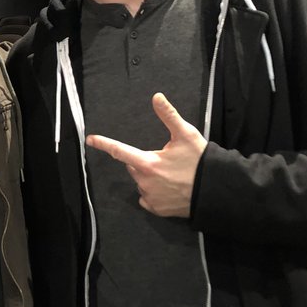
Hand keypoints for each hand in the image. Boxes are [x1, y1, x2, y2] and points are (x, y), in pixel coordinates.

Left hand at [85, 92, 206, 217]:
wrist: (215, 191)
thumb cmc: (200, 161)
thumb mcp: (186, 135)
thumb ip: (169, 115)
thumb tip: (156, 96)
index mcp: (147, 163)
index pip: (119, 151)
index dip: (104, 143)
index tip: (90, 140)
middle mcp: (144, 182)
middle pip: (133, 167)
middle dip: (142, 161)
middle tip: (164, 159)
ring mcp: (150, 198)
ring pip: (141, 182)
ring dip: (148, 177)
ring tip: (171, 175)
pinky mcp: (157, 210)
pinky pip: (147, 198)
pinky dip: (153, 192)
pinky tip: (168, 189)